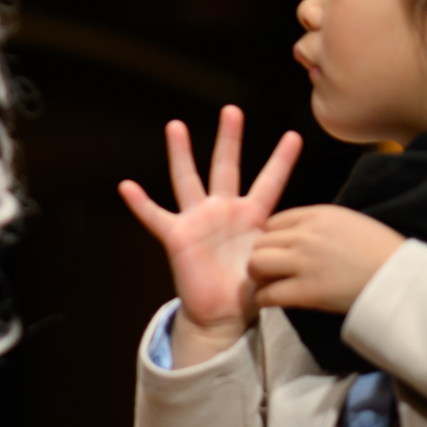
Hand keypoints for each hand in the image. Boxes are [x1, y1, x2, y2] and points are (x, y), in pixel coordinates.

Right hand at [117, 105, 302, 363]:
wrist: (223, 315)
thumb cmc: (249, 291)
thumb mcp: (274, 263)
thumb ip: (283, 246)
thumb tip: (299, 240)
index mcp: (252, 216)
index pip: (270, 182)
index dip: (282, 160)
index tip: (295, 136)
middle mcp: (223, 211)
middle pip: (226, 167)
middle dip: (229, 139)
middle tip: (232, 110)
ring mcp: (198, 221)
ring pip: (188, 180)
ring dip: (181, 153)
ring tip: (175, 125)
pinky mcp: (178, 237)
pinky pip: (156, 218)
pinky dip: (141, 204)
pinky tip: (127, 187)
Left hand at [248, 205, 404, 311]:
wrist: (402, 279)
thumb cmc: (384, 253)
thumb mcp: (352, 223)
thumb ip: (322, 226)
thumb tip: (300, 235)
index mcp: (319, 215)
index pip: (273, 222)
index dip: (271, 239)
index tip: (278, 252)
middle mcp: (307, 235)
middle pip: (259, 242)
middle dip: (261, 257)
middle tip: (269, 272)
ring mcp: (305, 262)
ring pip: (256, 264)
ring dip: (258, 277)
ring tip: (270, 285)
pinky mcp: (307, 291)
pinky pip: (268, 294)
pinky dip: (265, 299)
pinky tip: (273, 302)